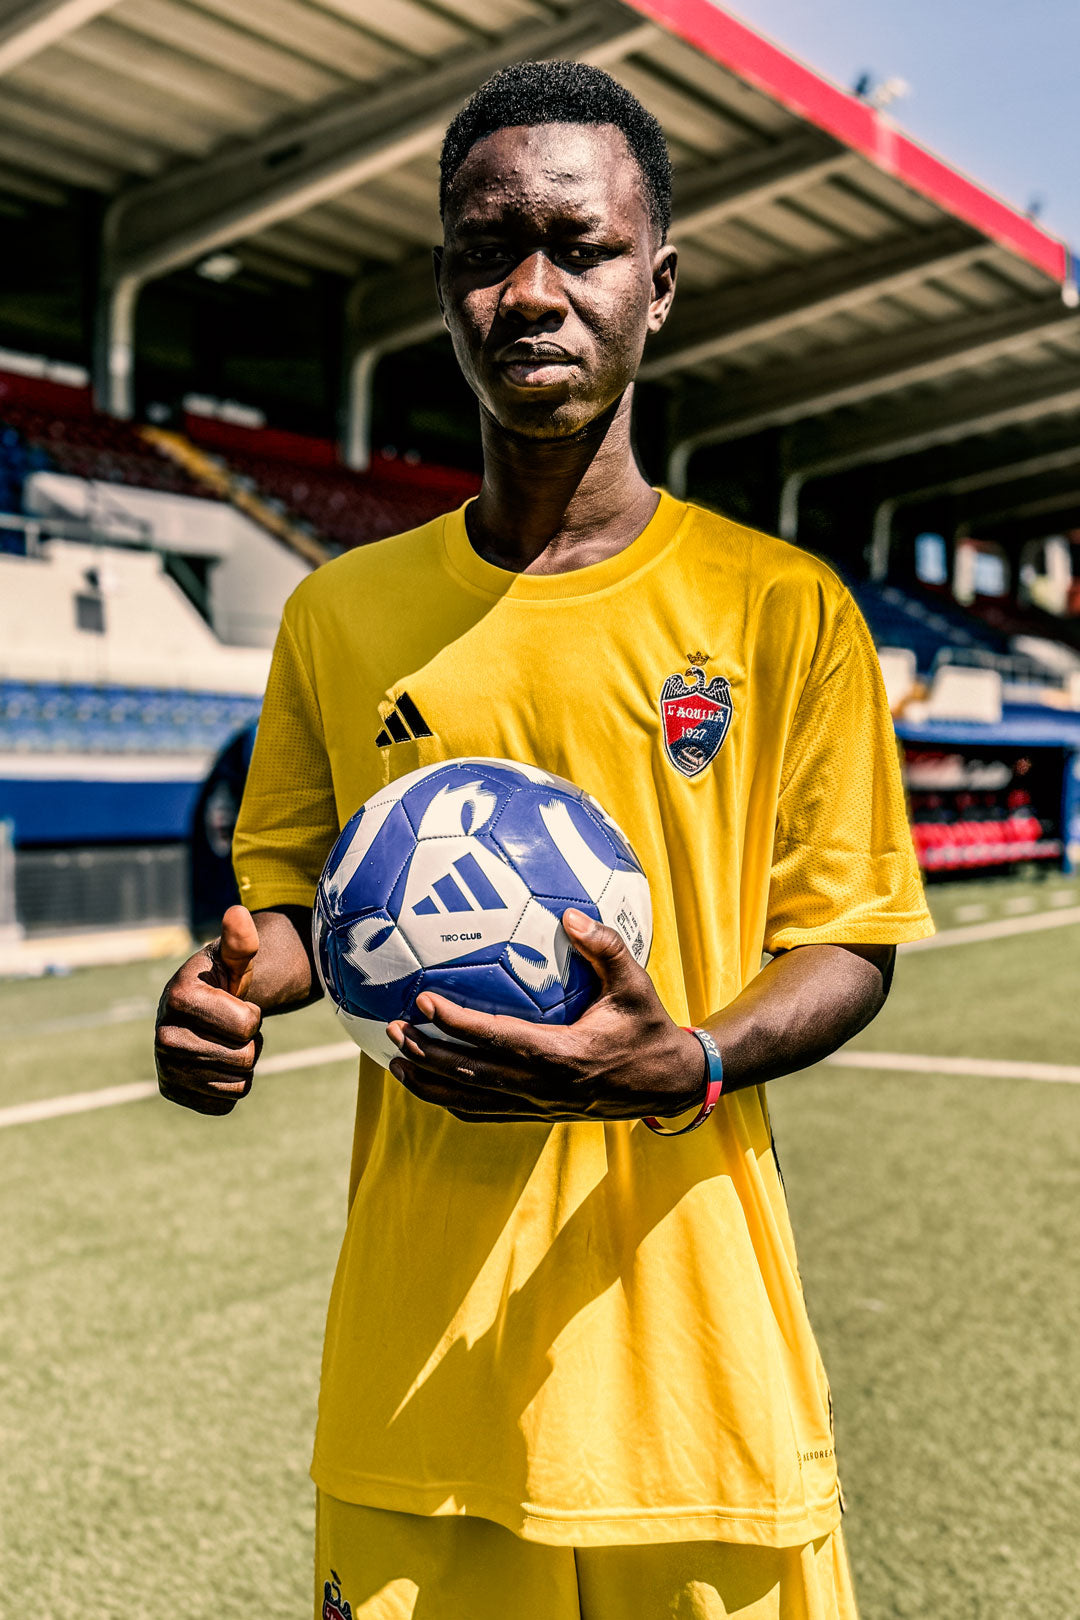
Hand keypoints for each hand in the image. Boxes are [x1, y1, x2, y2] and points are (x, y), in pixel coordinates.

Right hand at [155, 905, 262, 1114]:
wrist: (206, 1009)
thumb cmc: (226, 981)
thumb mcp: (237, 960)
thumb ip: (241, 941)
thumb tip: (238, 914)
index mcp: (178, 997)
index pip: (247, 1026)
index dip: (253, 1016)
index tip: (237, 1003)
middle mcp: (163, 1034)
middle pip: (243, 1059)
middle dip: (250, 1043)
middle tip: (231, 1026)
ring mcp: (165, 1067)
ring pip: (237, 1083)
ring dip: (242, 1064)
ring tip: (224, 1042)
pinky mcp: (172, 1092)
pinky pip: (225, 1103)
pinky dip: (230, 1086)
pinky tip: (217, 1063)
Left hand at [385, 908, 706, 1123]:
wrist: (668, 1084)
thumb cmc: (649, 1027)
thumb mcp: (636, 984)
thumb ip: (605, 948)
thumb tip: (571, 915)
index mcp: (565, 1055)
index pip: (498, 1039)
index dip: (458, 1023)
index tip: (424, 1001)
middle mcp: (545, 1086)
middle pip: (472, 1074)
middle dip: (428, 1053)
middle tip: (392, 1027)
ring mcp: (539, 1105)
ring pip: (471, 1100)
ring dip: (430, 1082)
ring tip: (395, 1060)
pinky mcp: (538, 1114)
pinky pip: (485, 1112)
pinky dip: (452, 1100)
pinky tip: (430, 1084)